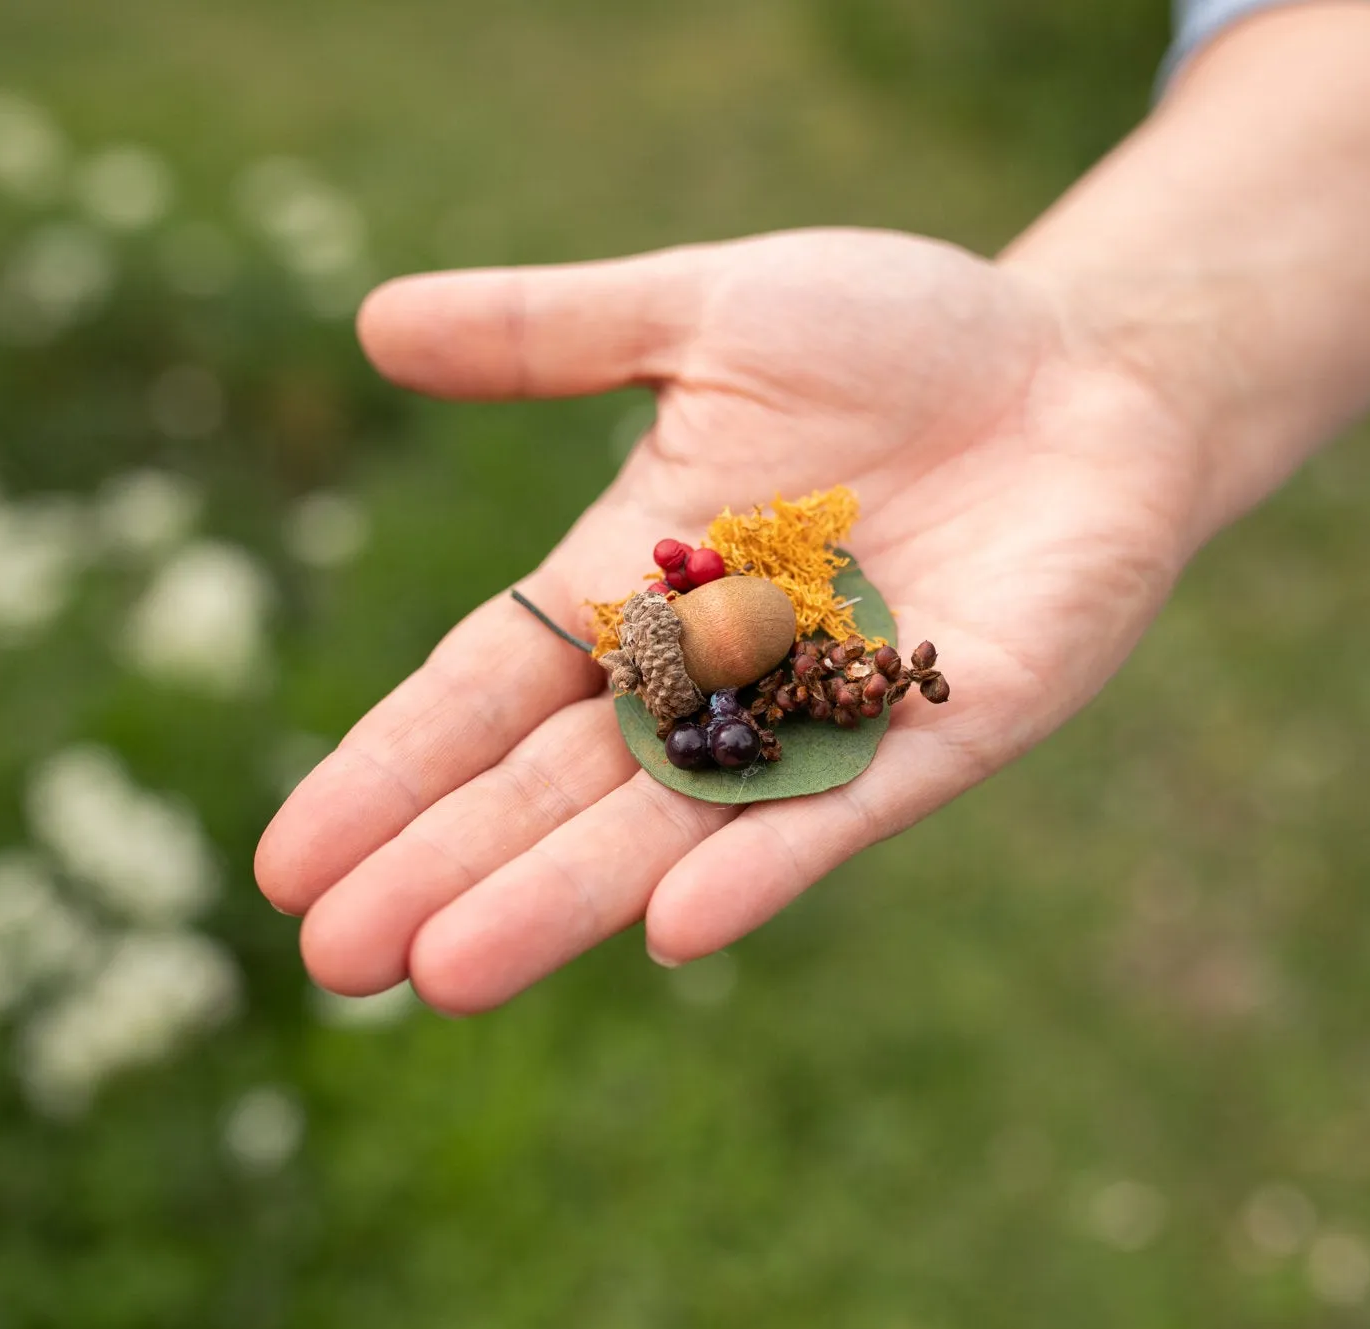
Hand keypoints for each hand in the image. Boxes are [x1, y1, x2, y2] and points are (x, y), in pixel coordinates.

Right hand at [256, 227, 1204, 1011]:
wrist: (1083, 368)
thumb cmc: (901, 337)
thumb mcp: (705, 313)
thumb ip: (551, 333)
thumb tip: (371, 323)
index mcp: (633, 584)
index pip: (482, 692)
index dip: (388, 772)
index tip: (285, 861)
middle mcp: (709, 674)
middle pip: (552, 784)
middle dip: (445, 867)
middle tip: (338, 961)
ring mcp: (820, 715)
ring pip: (670, 824)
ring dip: (562, 898)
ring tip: (447, 974)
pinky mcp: (941, 730)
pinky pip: (840, 813)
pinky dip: (761, 871)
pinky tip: (674, 932)